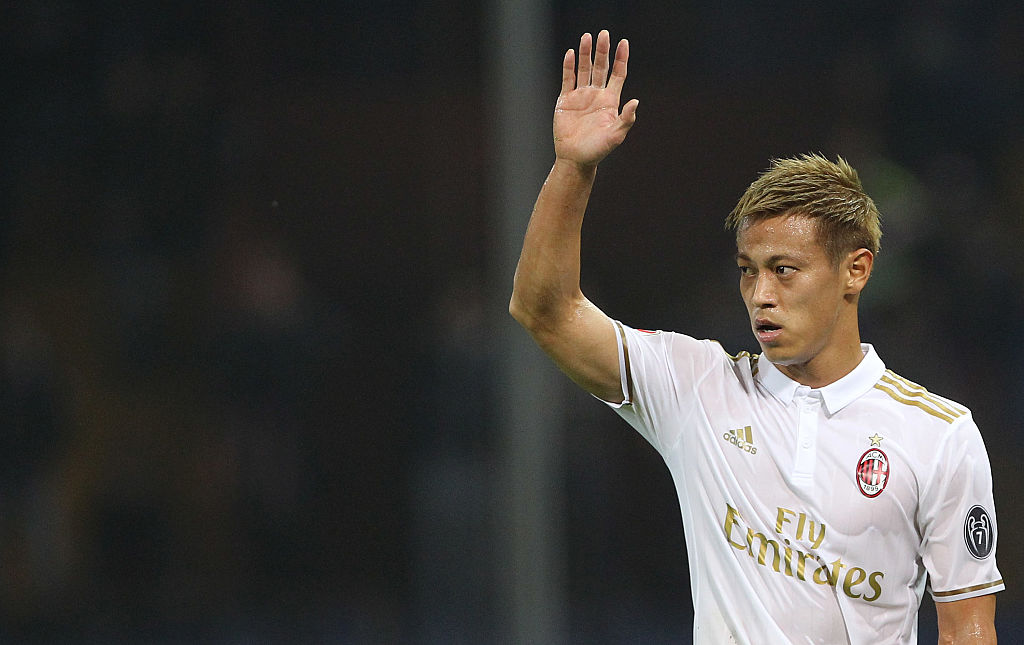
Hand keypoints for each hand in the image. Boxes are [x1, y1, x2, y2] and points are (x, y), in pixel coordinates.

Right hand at [553, 30, 638, 168]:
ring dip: (585, 54)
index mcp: (610, 101)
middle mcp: (596, 95)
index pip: (618, 74)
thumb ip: (626, 119)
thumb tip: (636, 102)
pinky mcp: (565, 100)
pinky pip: (568, 79)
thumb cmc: (598, 150)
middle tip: (603, 34)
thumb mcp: (616, 136)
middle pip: (601, 67)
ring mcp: (580, 96)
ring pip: (584, 70)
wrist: (575, 159)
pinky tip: (571, 53)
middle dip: (602, 51)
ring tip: (586, 37)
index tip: (623, 42)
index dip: (621, 58)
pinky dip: (569, 67)